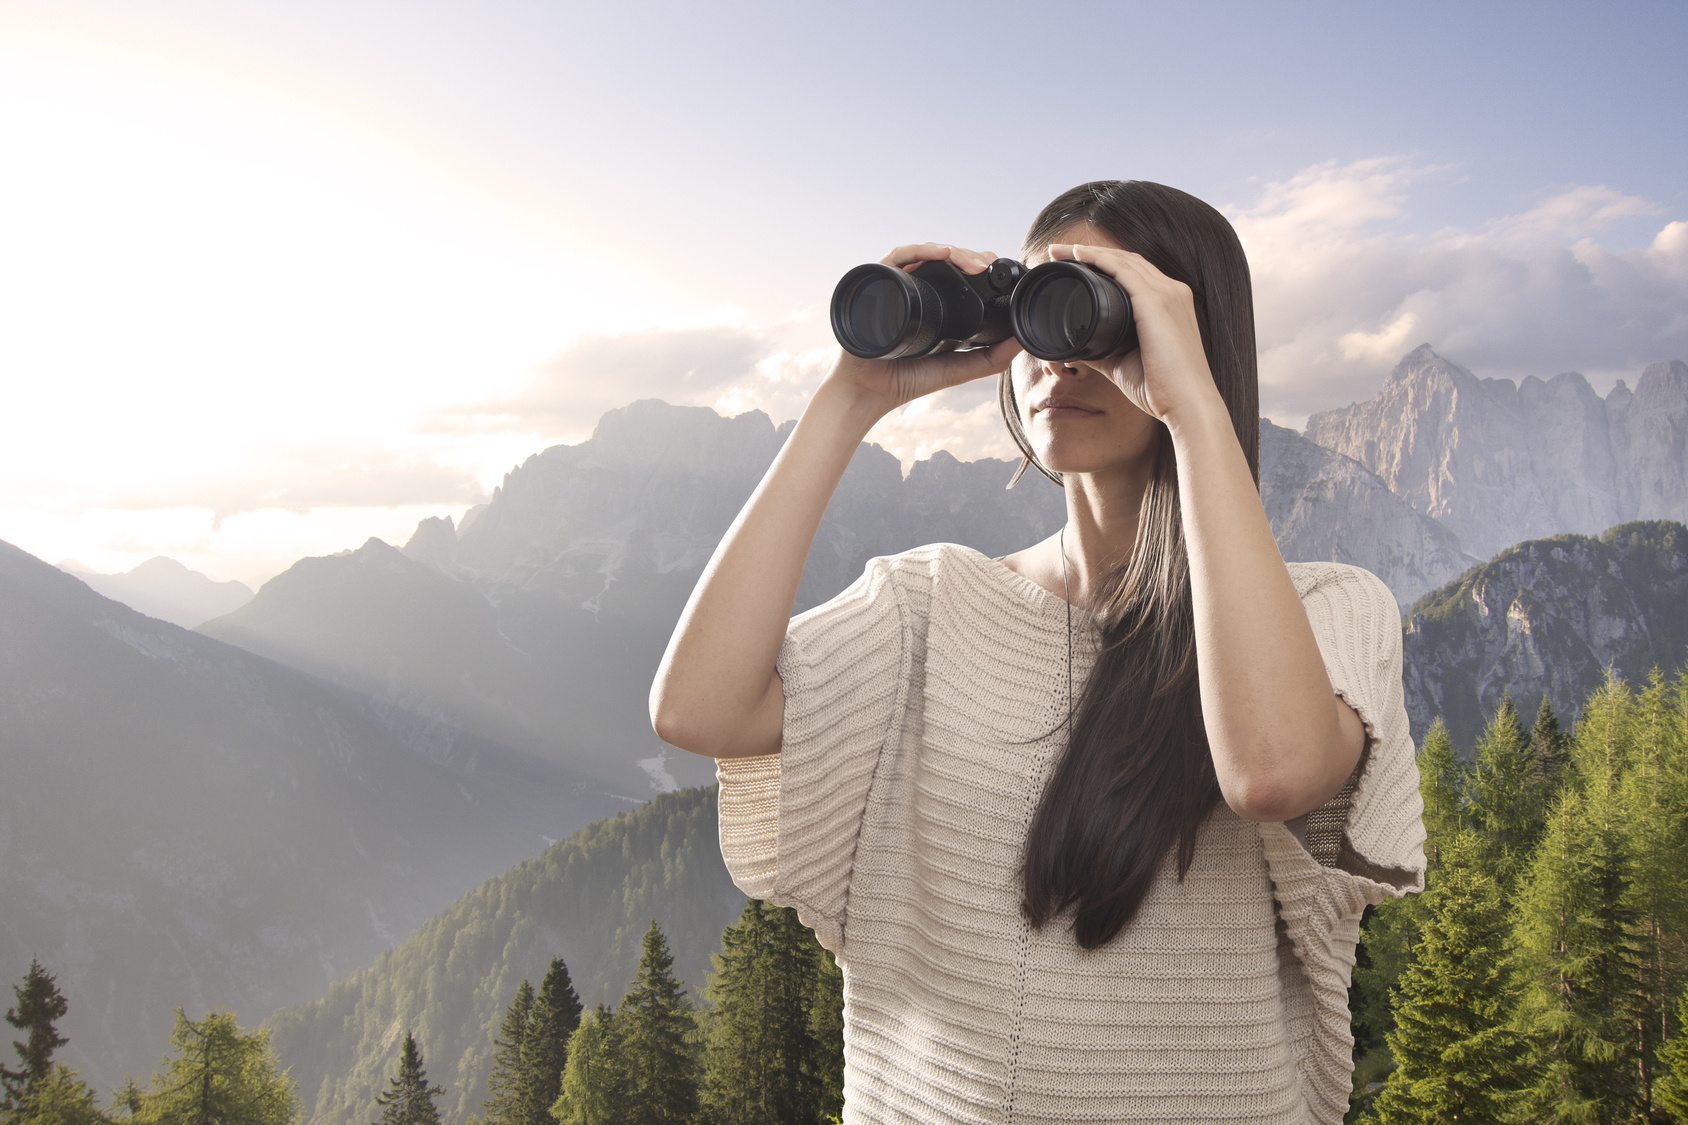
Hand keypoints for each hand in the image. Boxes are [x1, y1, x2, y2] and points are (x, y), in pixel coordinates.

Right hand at [824, 242, 1023, 419]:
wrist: (870, 391)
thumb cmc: (907, 380)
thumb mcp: (959, 368)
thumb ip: (991, 359)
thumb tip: (1022, 342)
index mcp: (935, 303)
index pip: (958, 272)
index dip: (978, 265)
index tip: (998, 271)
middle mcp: (915, 289)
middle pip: (944, 259)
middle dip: (969, 257)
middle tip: (987, 265)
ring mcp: (897, 284)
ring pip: (926, 253)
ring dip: (953, 252)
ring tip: (972, 263)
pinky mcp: (879, 282)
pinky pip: (899, 256)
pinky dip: (921, 250)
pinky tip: (941, 254)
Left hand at [1045, 243, 1222, 428]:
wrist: (1187, 404)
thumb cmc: (1162, 389)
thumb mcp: (1125, 363)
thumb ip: (1103, 349)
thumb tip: (1078, 345)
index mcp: (1170, 305)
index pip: (1135, 273)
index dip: (1105, 264)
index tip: (1074, 263)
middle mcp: (1173, 292)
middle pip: (1128, 261)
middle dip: (1092, 253)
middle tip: (1059, 252)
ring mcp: (1168, 294)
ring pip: (1124, 261)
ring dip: (1090, 252)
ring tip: (1060, 251)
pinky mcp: (1157, 302)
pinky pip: (1124, 271)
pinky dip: (1099, 259)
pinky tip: (1079, 255)